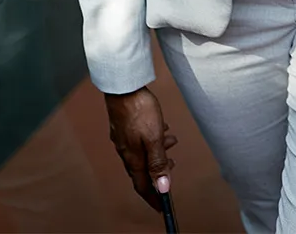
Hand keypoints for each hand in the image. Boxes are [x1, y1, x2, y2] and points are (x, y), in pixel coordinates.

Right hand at [105, 86, 176, 212]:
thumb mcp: (154, 138)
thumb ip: (158, 162)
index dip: (152, 197)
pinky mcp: (125, 127)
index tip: (162, 206)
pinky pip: (140, 140)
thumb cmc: (139, 111)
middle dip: (158, 172)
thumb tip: (163, 187)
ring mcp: (124, 139)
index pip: (143, 186)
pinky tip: (161, 129)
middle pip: (143, 170)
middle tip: (172, 168)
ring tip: (171, 141)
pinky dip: (153, 139)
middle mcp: (126, 152)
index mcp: (133, 159)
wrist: (124, 88)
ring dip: (158, 151)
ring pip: (143, 152)